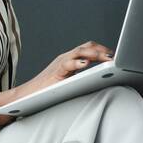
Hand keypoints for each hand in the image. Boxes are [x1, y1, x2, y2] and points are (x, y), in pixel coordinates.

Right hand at [0, 40, 114, 126]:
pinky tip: (86, 64)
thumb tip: (102, 79)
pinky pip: (67, 63)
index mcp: (70, 60)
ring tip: (105, 58)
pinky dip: (77, 63)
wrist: (27, 96)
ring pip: (79, 52)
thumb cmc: (48, 91)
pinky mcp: (55, 71)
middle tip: (113, 57)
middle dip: (101, 50)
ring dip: (94, 54)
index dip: (101, 50)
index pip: (88, 48)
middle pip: (86, 47)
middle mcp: (66, 58)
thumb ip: (81, 77)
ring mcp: (60, 63)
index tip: (114, 55)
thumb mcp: (69, 81)